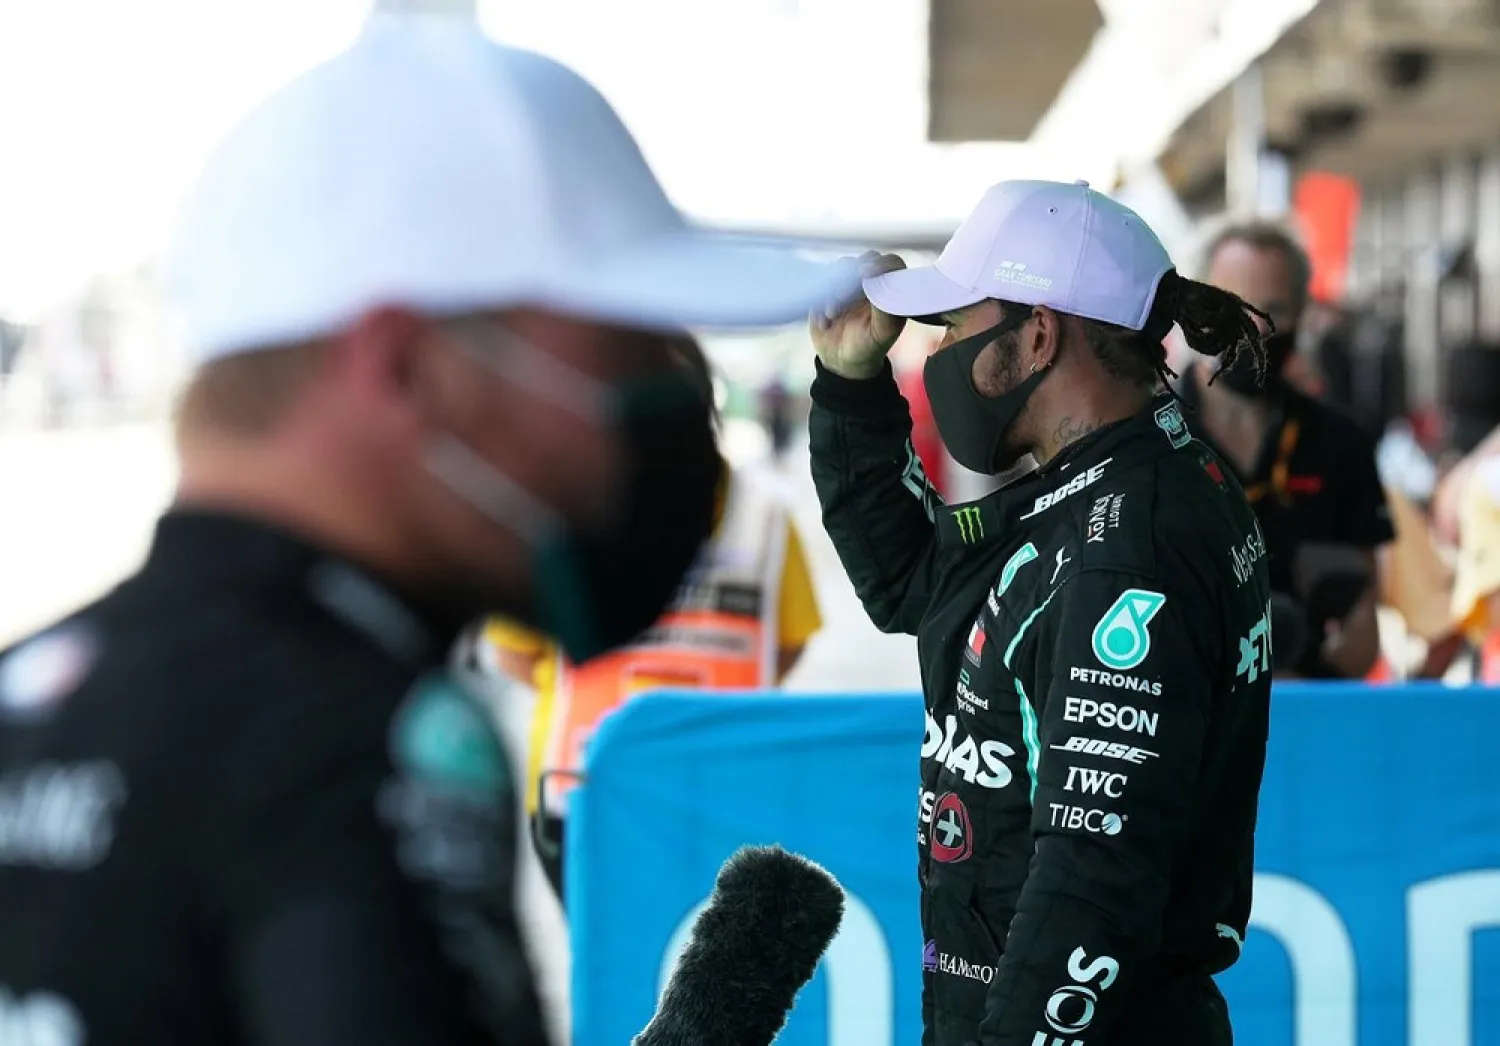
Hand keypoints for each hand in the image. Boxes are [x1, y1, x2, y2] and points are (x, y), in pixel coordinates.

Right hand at [810, 251, 908, 379]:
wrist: (842, 362)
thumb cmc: (868, 347)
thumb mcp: (883, 331)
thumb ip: (885, 307)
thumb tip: (880, 282)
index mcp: (889, 290)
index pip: (890, 264)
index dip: (881, 263)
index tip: (868, 272)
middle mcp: (870, 283)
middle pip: (864, 261)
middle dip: (851, 278)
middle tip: (843, 297)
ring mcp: (848, 285)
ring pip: (840, 270)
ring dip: (833, 292)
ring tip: (833, 315)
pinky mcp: (827, 291)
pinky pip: (821, 284)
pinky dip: (820, 301)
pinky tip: (826, 321)